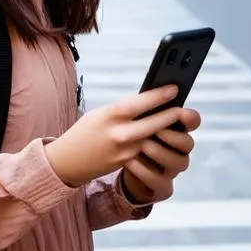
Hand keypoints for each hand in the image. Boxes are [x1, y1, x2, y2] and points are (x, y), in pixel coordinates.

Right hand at [45, 85, 186, 187]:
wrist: (67, 160)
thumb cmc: (86, 130)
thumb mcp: (101, 113)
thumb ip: (124, 110)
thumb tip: (151, 103)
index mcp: (111, 114)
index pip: (141, 102)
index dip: (160, 95)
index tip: (174, 88)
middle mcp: (119, 132)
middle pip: (154, 122)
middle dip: (171, 115)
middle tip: (183, 108)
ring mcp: (124, 150)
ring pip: (153, 138)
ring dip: (167, 130)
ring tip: (177, 121)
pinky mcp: (126, 162)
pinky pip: (146, 150)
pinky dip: (155, 142)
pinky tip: (165, 136)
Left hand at [121, 108, 200, 204]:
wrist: (118, 168)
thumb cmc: (128, 136)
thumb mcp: (135, 119)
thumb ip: (145, 109)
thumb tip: (149, 91)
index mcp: (176, 129)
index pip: (192, 121)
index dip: (190, 118)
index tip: (180, 112)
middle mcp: (180, 151)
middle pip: (188, 143)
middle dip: (173, 136)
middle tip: (156, 130)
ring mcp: (172, 170)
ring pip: (178, 163)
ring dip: (160, 152)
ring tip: (141, 144)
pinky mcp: (162, 188)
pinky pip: (159, 181)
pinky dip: (144, 171)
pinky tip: (130, 161)